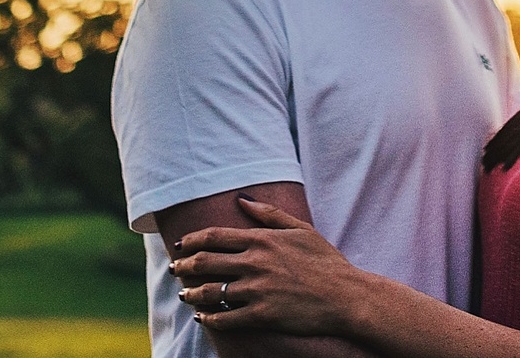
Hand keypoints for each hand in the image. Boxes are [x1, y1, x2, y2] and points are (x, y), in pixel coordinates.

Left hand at [170, 197, 376, 337]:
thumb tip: (242, 200)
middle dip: (184, 265)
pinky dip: (210, 319)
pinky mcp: (261, 315)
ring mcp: (257, 290)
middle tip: (174, 269)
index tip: (180, 244)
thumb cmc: (325, 262)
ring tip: (184, 295)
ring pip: (211, 292)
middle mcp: (255, 263)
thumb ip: (270, 214)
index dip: (192, 240)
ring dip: (192, 293)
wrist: (345, 296)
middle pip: (206, 262)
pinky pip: (226, 319)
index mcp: (263, 240)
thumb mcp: (301, 229)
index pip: (214, 236)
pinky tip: (204, 318)